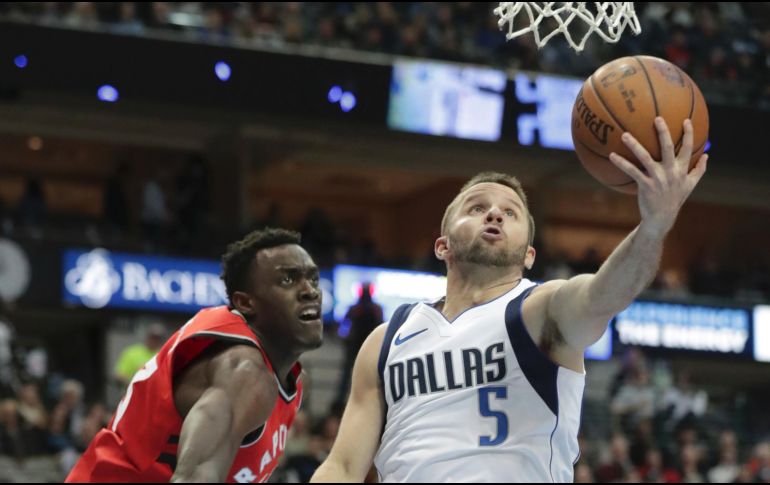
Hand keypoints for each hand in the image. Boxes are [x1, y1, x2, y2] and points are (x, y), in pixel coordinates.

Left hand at [609, 117, 707, 237]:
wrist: (662, 217)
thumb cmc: (675, 199)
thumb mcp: (690, 185)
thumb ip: (699, 170)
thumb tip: (708, 155)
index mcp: (682, 170)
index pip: (688, 149)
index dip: (688, 134)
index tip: (686, 120)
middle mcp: (671, 172)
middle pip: (668, 148)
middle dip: (663, 132)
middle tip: (657, 118)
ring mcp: (657, 178)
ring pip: (645, 157)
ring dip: (634, 145)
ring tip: (624, 135)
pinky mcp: (645, 185)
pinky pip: (632, 171)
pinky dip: (621, 163)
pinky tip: (611, 156)